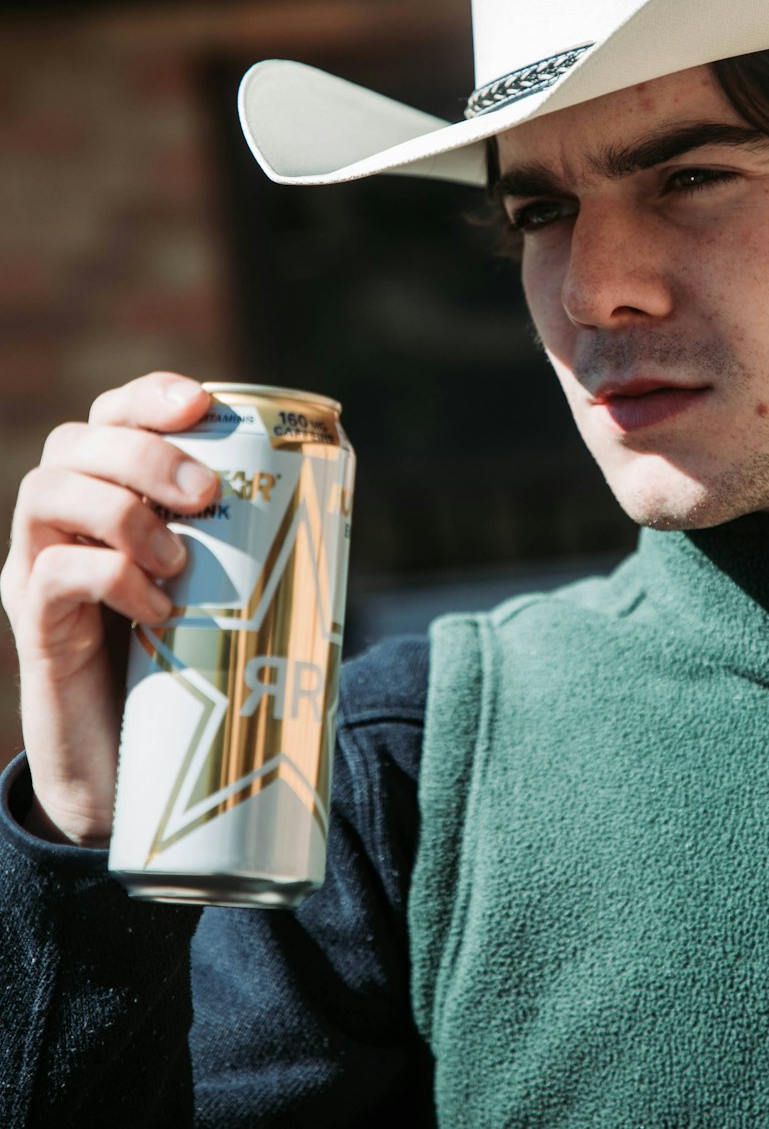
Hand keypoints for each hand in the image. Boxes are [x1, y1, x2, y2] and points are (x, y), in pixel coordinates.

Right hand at [0, 373, 217, 845]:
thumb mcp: (219, 587)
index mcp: (109, 493)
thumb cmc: (188, 663)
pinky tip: (160, 610)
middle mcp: (60, 519)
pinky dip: (113, 577)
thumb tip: (338, 502)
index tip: (203, 405)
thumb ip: (248, 542)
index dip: (150, 394)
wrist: (131, 772)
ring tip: (182, 561)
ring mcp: (36, 566)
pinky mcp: (33, 624)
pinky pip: (54, 574)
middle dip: (145, 451)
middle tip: (206, 494)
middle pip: (76, 441)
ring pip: (48, 491)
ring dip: (125, 512)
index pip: (111, 414)